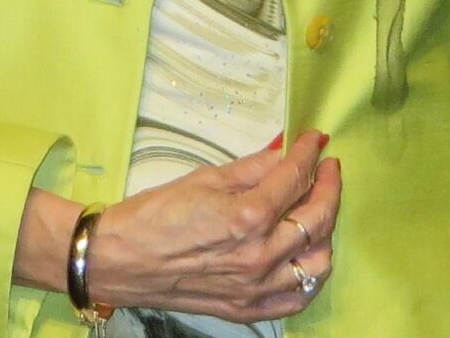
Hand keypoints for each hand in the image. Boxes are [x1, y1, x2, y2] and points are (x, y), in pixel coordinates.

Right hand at [85, 129, 340, 322]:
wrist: (120, 259)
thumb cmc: (154, 214)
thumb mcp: (204, 178)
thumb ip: (252, 167)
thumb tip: (283, 151)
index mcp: (247, 216)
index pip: (295, 178)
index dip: (310, 153)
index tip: (316, 140)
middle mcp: (259, 255)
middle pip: (317, 218)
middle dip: (329, 186)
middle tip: (327, 168)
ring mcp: (256, 287)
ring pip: (318, 261)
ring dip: (326, 230)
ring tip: (317, 209)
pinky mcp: (248, 309)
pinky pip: (298, 298)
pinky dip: (310, 274)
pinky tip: (305, 253)